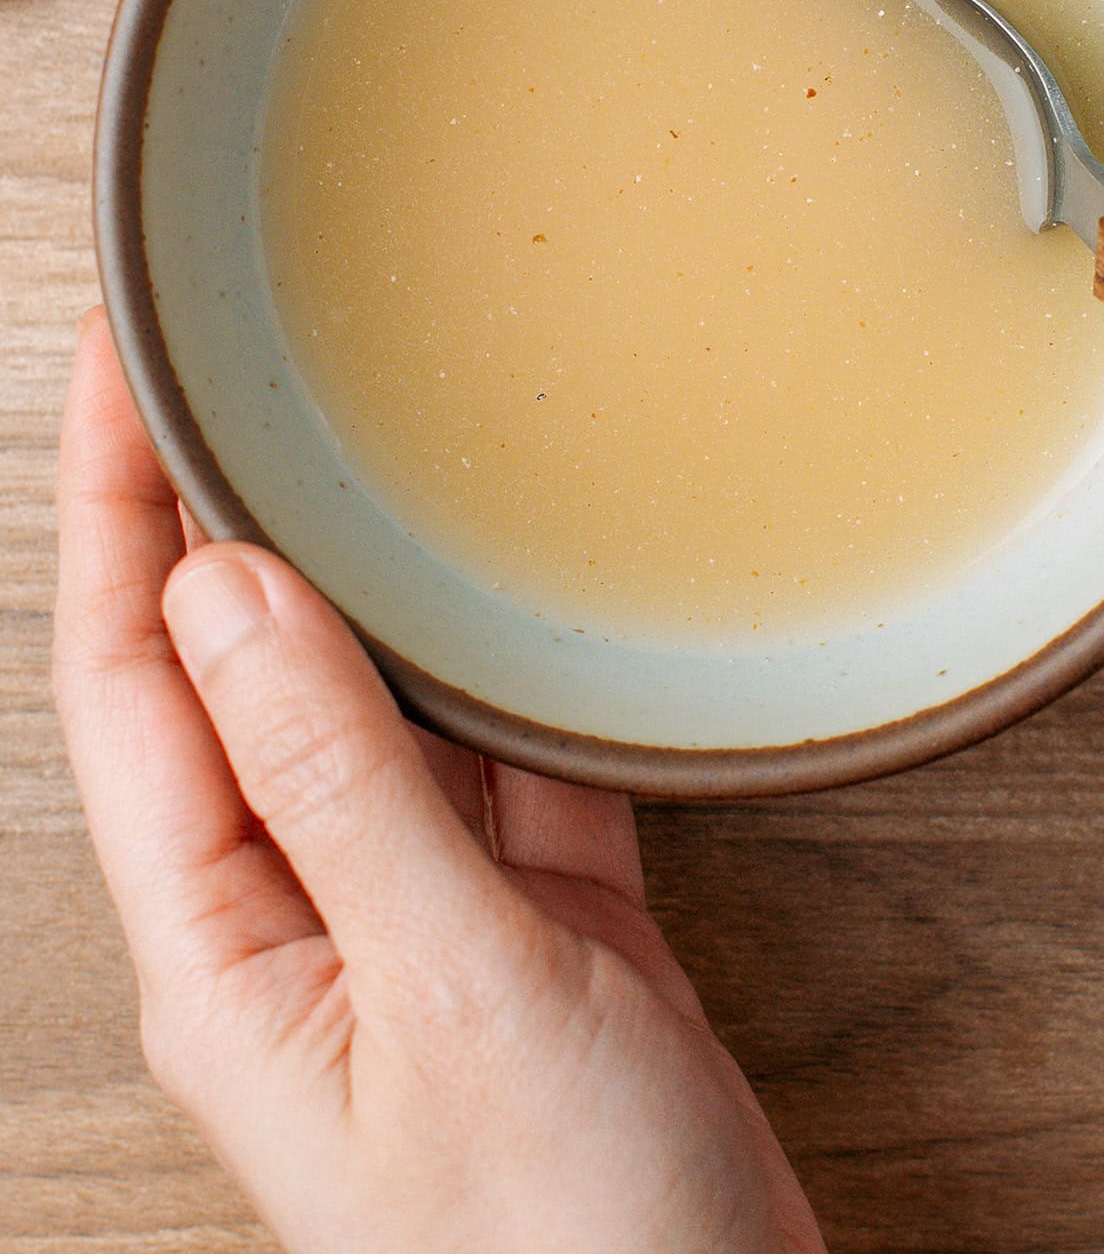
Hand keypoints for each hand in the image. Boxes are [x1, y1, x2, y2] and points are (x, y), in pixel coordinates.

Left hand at [53, 311, 825, 1253]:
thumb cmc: (568, 1242)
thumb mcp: (449, 991)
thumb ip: (336, 784)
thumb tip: (223, 589)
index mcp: (228, 946)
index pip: (131, 682)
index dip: (113, 511)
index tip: (121, 366)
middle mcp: (301, 916)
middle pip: (231, 671)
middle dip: (210, 511)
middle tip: (222, 359)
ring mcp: (417, 917)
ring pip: (364, 699)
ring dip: (353, 573)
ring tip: (354, 438)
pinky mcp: (530, 922)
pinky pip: (495, 754)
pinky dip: (499, 664)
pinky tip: (512, 593)